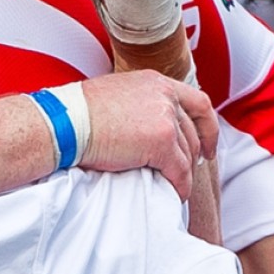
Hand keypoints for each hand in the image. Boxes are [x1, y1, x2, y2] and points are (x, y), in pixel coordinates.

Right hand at [79, 70, 217, 200]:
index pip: (197, 101)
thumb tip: (148, 127)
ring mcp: (166, 117)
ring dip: (183, 173)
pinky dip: (179, 185)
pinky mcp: (162, 142)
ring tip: (175, 185)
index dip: (207, 126)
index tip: (206, 144)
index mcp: (155, 82)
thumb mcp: (118, 96)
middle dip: (194, 155)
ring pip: (187, 154)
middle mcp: (165, 95)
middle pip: (193, 131)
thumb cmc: (80, 112)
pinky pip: (179, 171)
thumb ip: (141, 104)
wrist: (66, 122)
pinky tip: (174, 192)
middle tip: (187, 171)